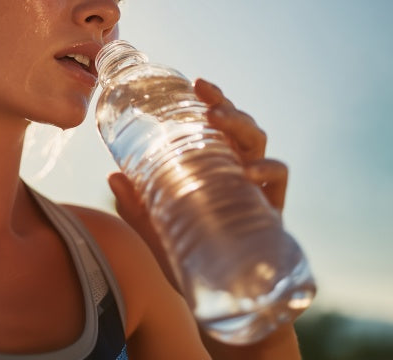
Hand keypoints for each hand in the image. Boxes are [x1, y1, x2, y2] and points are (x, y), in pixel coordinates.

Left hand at [108, 78, 289, 289]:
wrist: (218, 309)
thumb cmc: (189, 264)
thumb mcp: (156, 232)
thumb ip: (136, 207)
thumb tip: (112, 174)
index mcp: (216, 171)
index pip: (218, 129)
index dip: (213, 102)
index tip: (196, 84)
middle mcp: (240, 176)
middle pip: (241, 130)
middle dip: (227, 106)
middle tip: (205, 95)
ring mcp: (259, 193)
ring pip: (259, 145)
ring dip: (241, 127)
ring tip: (217, 120)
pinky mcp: (273, 213)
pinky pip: (279, 181)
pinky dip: (267, 170)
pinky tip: (247, 170)